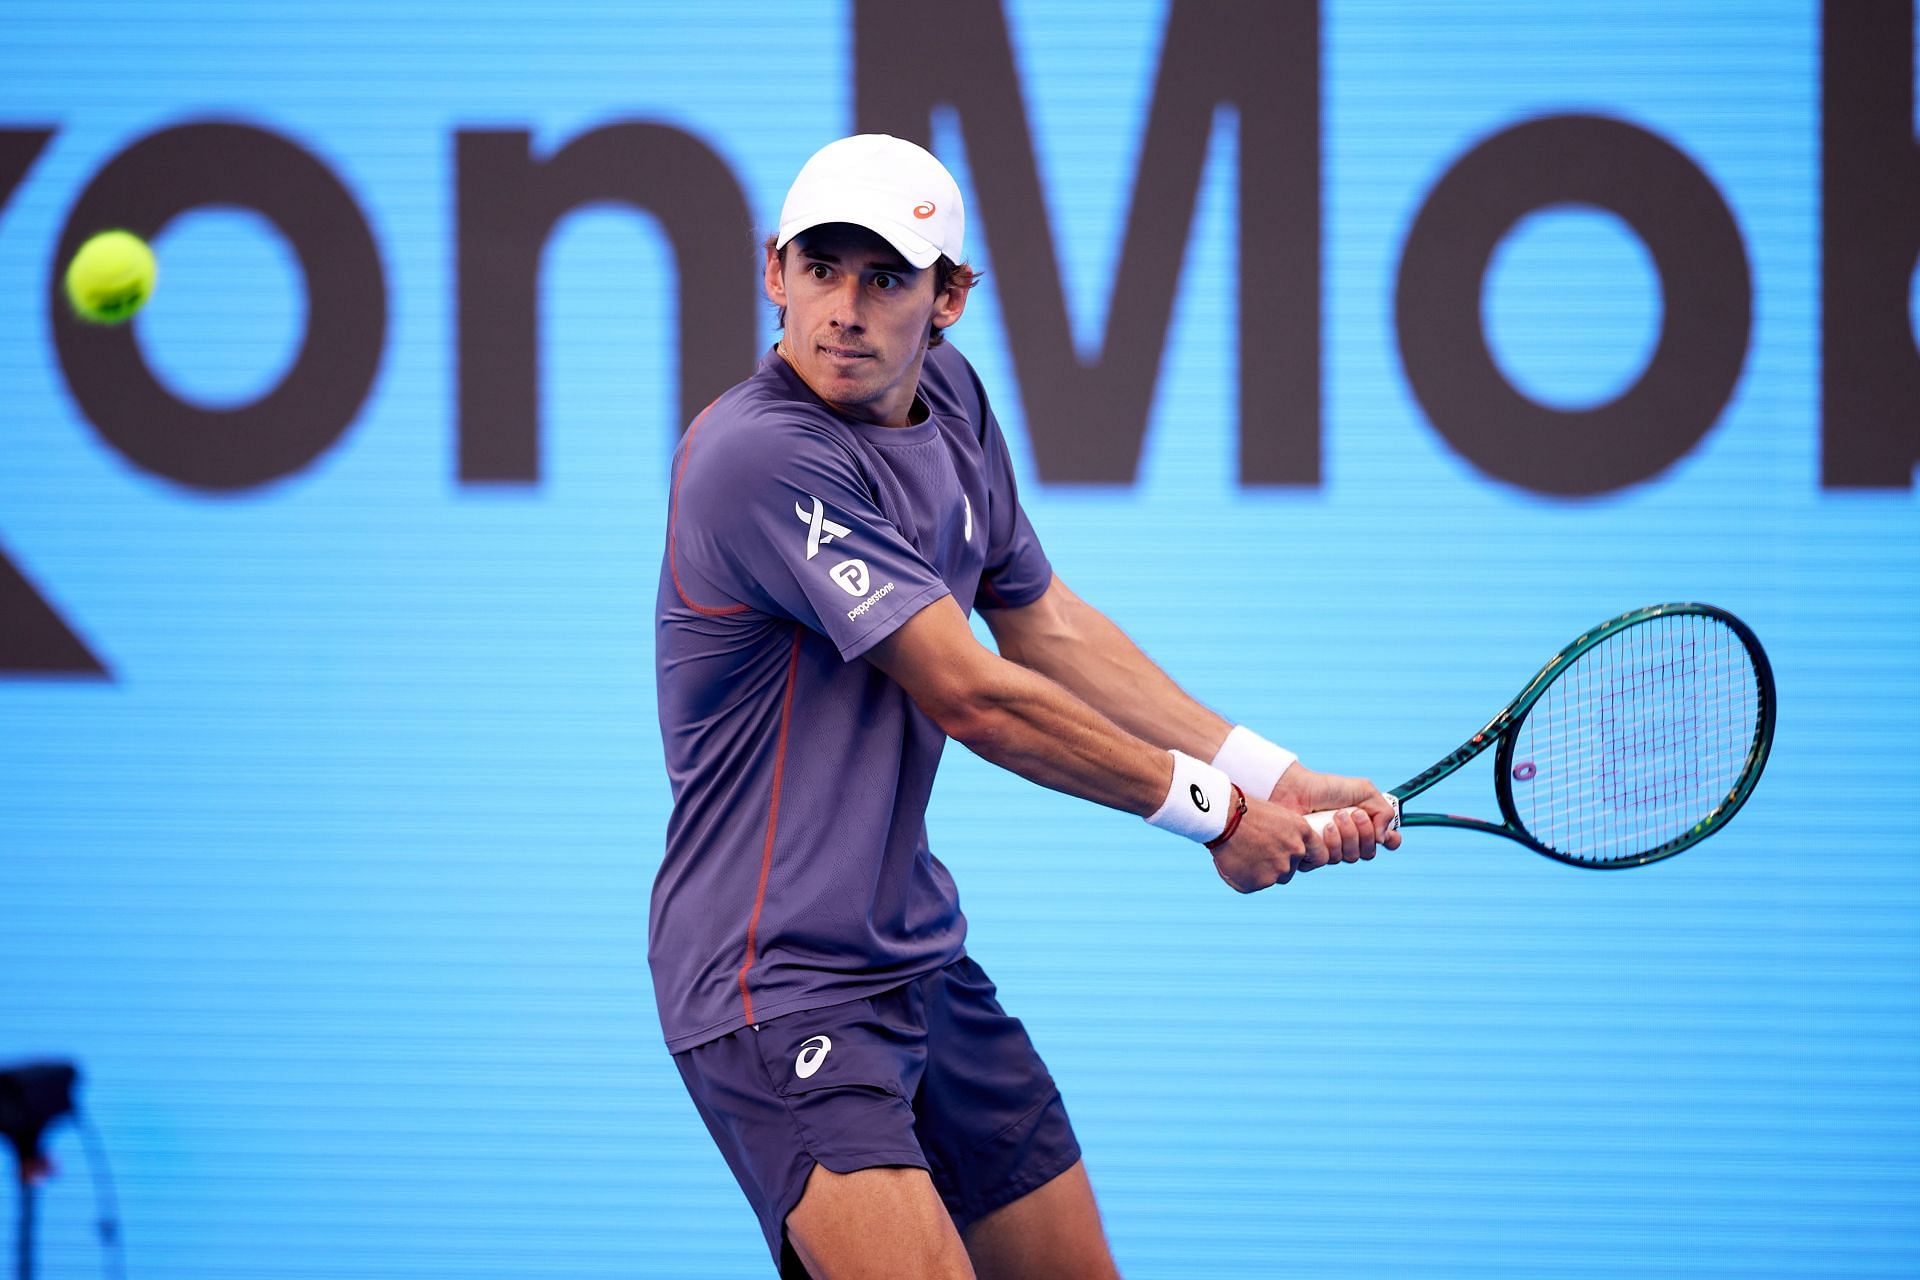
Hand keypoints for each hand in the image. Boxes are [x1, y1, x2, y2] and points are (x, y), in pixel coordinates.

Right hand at [1209, 795, 1326, 892]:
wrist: (1224, 816)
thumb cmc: (1244, 810)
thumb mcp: (1277, 817)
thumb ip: (1288, 837)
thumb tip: (1286, 854)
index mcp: (1302, 832)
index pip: (1320, 856)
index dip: (1307, 859)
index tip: (1296, 858)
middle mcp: (1295, 852)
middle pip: (1290, 869)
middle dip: (1275, 864)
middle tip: (1254, 851)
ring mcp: (1279, 869)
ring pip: (1272, 878)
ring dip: (1259, 871)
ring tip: (1241, 854)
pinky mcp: (1260, 882)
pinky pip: (1253, 884)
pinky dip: (1243, 877)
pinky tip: (1232, 861)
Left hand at [1268, 764, 1402, 864]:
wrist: (1295, 790)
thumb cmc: (1326, 788)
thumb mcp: (1363, 790)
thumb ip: (1384, 810)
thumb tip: (1384, 838)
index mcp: (1364, 824)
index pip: (1385, 841)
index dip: (1391, 841)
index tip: (1388, 834)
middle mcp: (1350, 840)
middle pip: (1369, 853)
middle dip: (1364, 833)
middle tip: (1353, 814)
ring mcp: (1332, 849)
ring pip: (1351, 857)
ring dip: (1347, 835)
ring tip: (1334, 817)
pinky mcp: (1313, 856)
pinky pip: (1330, 860)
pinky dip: (1330, 843)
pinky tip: (1323, 828)